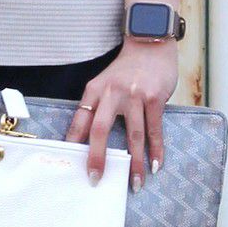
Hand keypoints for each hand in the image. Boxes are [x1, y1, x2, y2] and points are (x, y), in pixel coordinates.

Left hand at [63, 37, 178, 191]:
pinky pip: (154, 129)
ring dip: (134, 163)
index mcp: (95, 89)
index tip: (71, 164)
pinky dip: (156, 150)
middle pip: (100, 129)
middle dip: (97, 157)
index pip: (80, 119)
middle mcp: (112, 93)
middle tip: (96, 179)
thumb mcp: (105, 82)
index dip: (74, 142)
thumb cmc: (127, 68)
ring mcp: (134, 95)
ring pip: (132, 135)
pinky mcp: (154, 98)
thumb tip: (90, 139)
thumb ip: (99, 105)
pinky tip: (155, 165)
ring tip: (135, 183)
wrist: (150, 43)